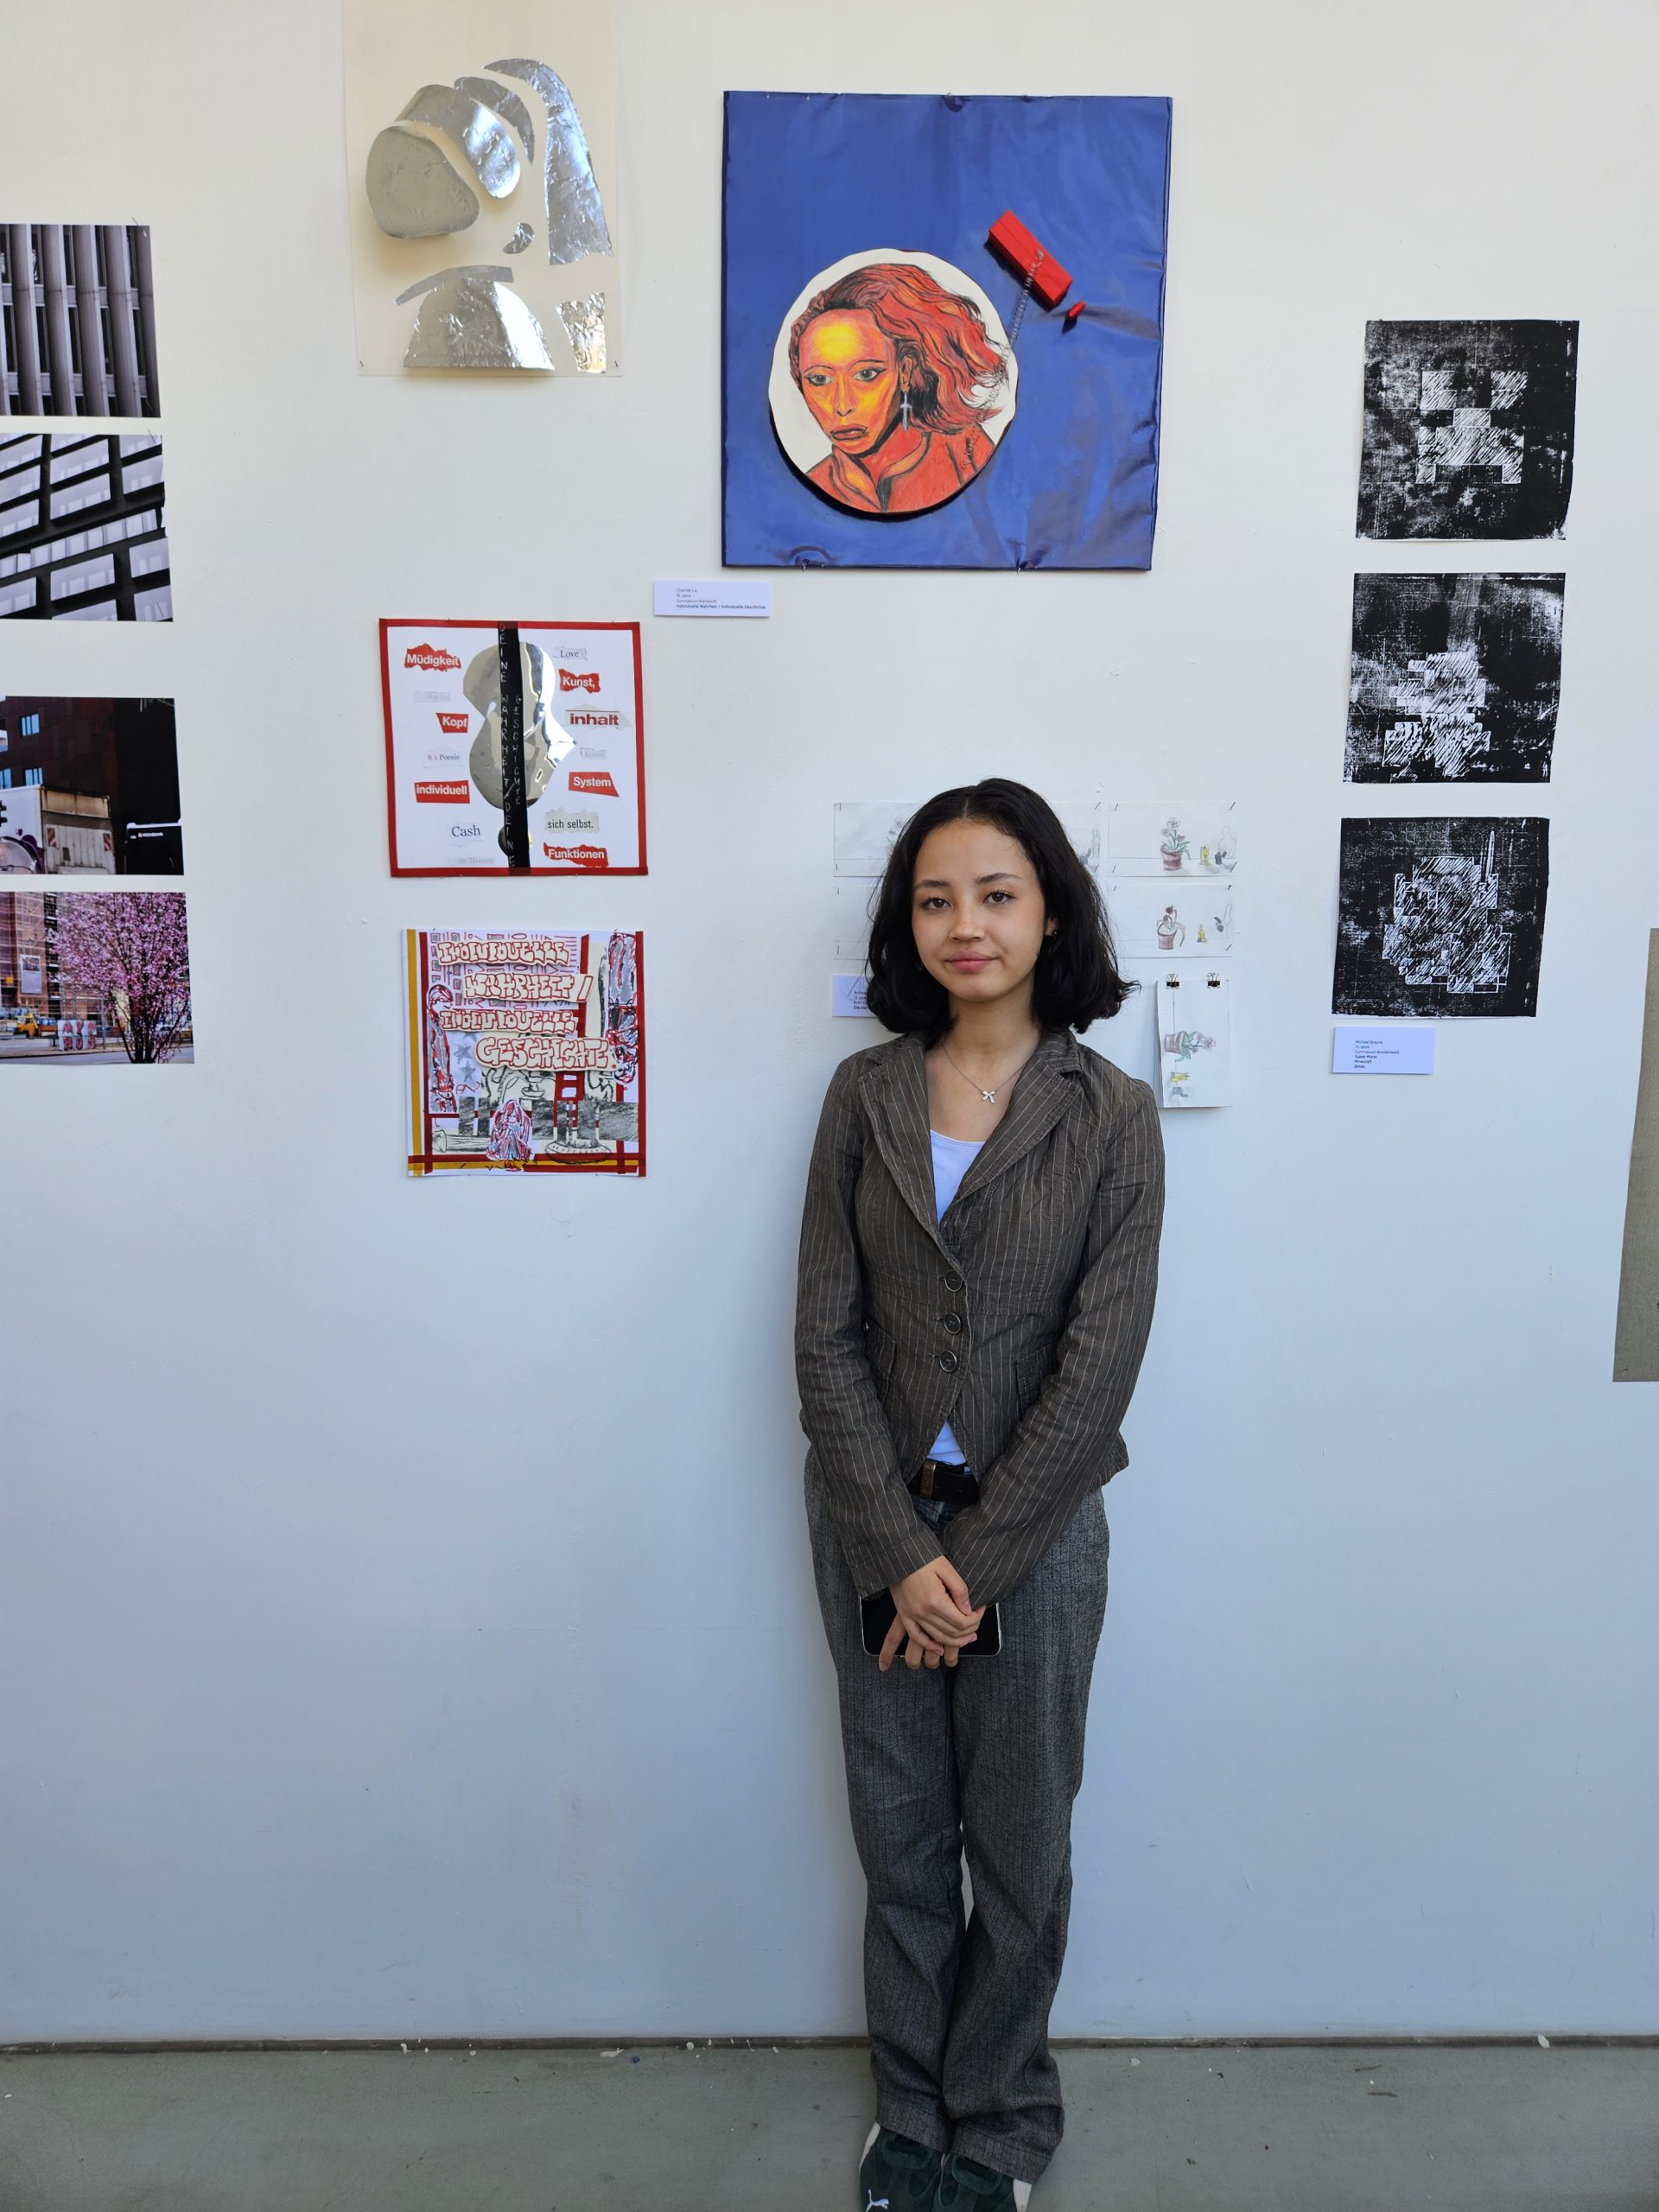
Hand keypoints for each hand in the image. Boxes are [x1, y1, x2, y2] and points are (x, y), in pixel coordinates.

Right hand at [880, 1556, 982, 1672]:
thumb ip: (960, 1590)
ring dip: (955, 1641)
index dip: (976, 1619)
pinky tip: (940, 1648)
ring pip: (938, 1638)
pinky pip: (917, 1637)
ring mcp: (912, 1615)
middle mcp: (923, 1612)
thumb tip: (969, 1610)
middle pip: (952, 1632)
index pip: (962, 1622)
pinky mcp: (904, 1615)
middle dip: (969, 1630)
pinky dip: (930, 1645)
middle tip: (976, 1622)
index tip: (980, 1610)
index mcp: (935, 1600)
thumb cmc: (923, 1558)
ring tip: (967, 1637)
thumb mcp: (947, 1568)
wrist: (898, 1554)